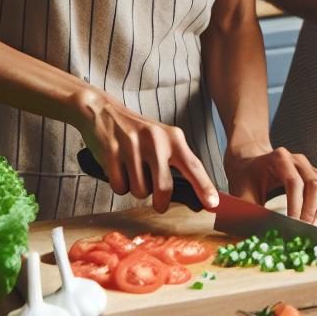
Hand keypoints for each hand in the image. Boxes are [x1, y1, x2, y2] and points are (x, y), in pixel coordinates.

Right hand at [71, 90, 218, 214]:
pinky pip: (119, 187)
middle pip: (164, 188)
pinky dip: (119, 184)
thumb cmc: (138, 132)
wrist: (103, 111)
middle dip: (160, 201)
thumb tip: (193, 194)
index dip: (204, 187)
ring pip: (139, 191)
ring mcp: (132, 145)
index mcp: (173, 138)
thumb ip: (177, 163)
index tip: (213, 204)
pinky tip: (119, 168)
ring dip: (136, 188)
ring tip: (133, 171)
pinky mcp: (111, 152)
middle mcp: (156, 140)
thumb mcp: (163, 140)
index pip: (193, 166)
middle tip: (159, 202)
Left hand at [225, 141, 316, 227]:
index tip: (293, 227)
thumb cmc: (246, 179)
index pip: (294, 182)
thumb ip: (250, 212)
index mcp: (279, 159)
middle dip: (313, 211)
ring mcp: (311, 168)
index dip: (296, 205)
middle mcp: (299, 161)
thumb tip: (259, 235)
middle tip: (309, 233)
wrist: (250, 164)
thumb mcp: (242, 194)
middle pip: (315, 184)